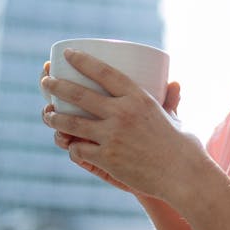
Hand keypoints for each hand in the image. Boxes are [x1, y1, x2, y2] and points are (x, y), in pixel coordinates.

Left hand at [40, 49, 197, 203]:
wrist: (183, 175)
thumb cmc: (182, 145)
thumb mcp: (174, 116)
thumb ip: (169, 100)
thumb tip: (174, 83)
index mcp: (139, 98)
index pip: (104, 72)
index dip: (82, 61)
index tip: (68, 54)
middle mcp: (122, 113)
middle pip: (79, 94)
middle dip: (56, 85)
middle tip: (46, 82)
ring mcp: (112, 136)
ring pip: (71, 123)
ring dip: (54, 117)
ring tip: (48, 114)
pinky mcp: (107, 158)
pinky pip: (78, 149)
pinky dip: (72, 146)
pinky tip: (69, 144)